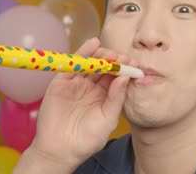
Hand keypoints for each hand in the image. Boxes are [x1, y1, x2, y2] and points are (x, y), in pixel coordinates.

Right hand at [24, 37, 137, 170]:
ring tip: (111, 53)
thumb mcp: (108, 118)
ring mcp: (76, 83)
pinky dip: (83, 52)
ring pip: (90, 63)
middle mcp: (90, 87)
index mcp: (104, 96)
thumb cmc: (87, 140)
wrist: (60, 151)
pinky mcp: (61, 81)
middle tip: (124, 57)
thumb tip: (125, 77)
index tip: (135, 64)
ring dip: (101, 55)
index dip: (125, 69)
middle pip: (104, 67)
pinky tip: (94, 44)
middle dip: (115, 60)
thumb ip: (116, 97)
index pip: (116, 77)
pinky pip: (73, 64)